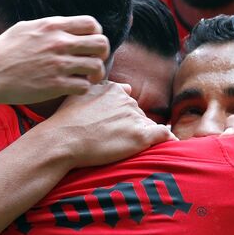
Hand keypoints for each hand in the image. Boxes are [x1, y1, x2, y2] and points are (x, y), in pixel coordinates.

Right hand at [0, 16, 109, 103]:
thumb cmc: (1, 53)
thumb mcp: (23, 28)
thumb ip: (46, 26)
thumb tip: (61, 25)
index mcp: (52, 26)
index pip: (91, 23)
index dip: (96, 34)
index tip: (89, 44)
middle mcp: (59, 43)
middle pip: (101, 44)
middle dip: (101, 54)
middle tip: (93, 61)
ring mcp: (58, 64)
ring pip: (96, 67)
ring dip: (94, 74)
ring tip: (86, 77)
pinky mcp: (56, 85)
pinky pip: (84, 86)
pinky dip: (83, 88)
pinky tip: (74, 88)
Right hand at [39, 82, 174, 167]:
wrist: (63, 140)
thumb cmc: (65, 121)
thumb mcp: (79, 95)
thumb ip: (99, 89)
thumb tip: (122, 88)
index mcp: (113, 89)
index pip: (126, 100)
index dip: (120, 116)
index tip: (111, 127)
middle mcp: (127, 100)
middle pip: (137, 114)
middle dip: (130, 126)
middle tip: (112, 140)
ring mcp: (134, 117)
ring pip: (147, 124)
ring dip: (140, 134)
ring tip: (124, 146)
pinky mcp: (139, 135)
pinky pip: (164, 134)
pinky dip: (168, 138)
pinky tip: (171, 143)